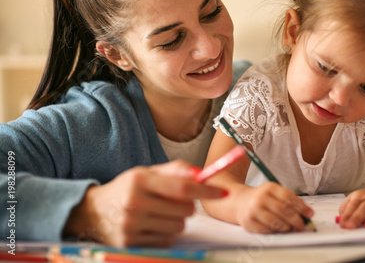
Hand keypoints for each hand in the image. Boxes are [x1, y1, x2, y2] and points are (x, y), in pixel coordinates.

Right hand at [64, 160, 226, 246]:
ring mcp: (131, 225)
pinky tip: (152, 225)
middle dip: (188, 206)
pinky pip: (166, 240)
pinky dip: (166, 233)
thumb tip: (201, 173)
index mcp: (140, 179)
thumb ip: (175, 170)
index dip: (206, 190)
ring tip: (161, 213)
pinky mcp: (130, 243)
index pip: (183, 186)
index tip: (222, 191)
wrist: (92, 212)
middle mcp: (135, 202)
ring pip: (178, 227)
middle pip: (185, 210)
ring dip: (177, 221)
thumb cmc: (127, 189)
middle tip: (175, 202)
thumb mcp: (147, 172)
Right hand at [235, 182, 313, 233]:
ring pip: (275, 222)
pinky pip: (267, 230)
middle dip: (296, 219)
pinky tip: (277, 229)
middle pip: (283, 210)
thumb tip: (309, 213)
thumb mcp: (275, 193)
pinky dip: (275, 231)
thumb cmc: (263, 198)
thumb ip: (291, 201)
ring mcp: (253, 210)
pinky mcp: (249, 222)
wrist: (240, 202)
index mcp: (269, 188)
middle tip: (302, 225)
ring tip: (290, 227)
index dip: (301, 206)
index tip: (310, 214)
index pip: (288, 197)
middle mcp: (260, 198)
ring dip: (287, 227)